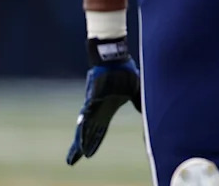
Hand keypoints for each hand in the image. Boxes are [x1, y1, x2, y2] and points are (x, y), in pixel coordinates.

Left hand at [66, 37, 141, 164]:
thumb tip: (146, 112)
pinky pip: (87, 111)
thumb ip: (139, 103)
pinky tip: (80, 130)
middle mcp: (98, 108)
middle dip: (81, 146)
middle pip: (88, 131)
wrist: (116, 56)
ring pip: (85, 125)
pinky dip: (84, 122)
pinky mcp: (93, 95)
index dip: (94, 142)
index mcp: (107, 109)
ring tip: (74, 154)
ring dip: (80, 139)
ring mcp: (94, 102)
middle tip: (71, 161)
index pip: (99, 130)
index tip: (88, 155)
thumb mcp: (136, 91)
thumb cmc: (124, 71)